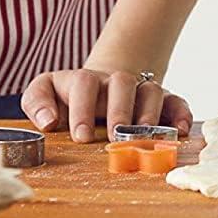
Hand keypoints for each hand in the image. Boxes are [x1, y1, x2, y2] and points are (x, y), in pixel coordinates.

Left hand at [21, 66, 191, 143]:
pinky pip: (175, 101)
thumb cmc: (67, 99)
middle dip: (119, 110)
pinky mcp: (160, 100)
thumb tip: (49, 122)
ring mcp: (138, 90)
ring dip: (149, 113)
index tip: (80, 136)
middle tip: (116, 136)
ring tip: (146, 135)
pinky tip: (180, 130)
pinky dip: (180, 113)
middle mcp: (114, 81)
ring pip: (150, 91)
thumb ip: (37, 103)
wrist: (97, 87)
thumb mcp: (44, 94)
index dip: (82, 109)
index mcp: (84, 80)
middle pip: (122, 83)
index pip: (84, 84)